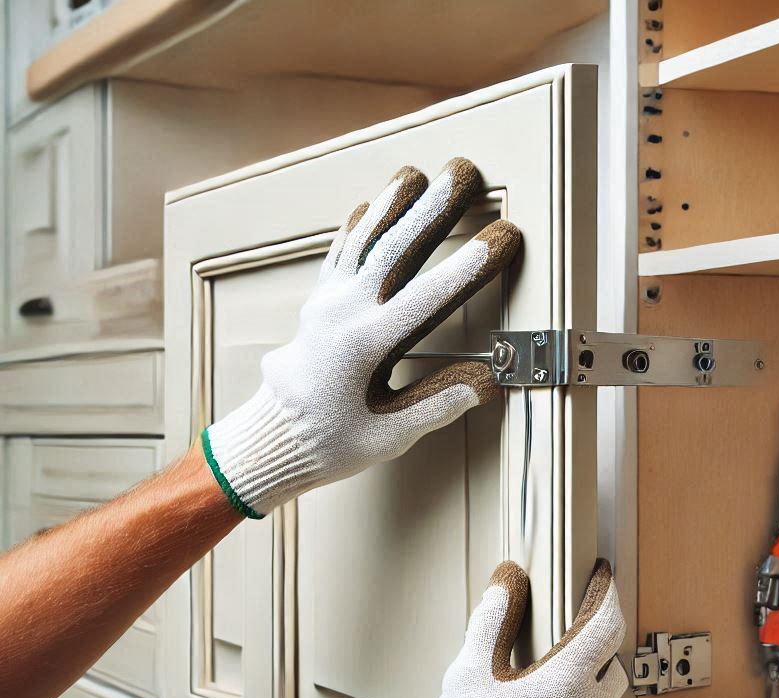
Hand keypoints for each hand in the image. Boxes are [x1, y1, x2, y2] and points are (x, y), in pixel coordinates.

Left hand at [202, 158, 520, 517]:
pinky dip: (358, 225)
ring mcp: (327, 303)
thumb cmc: (329, 442)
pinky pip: (339, 253)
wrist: (274, 438)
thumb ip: (436, 406)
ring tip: (418, 171)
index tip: (503, 236)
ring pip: (363, 239)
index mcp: (367, 346)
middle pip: (395, 248)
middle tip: (463, 173)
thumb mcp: (388, 437)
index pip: (430, 295)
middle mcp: (344, 313)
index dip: (470, 264)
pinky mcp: (316, 303)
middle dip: (434, 208)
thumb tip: (485, 383)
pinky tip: (370, 203)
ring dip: (393, 202)